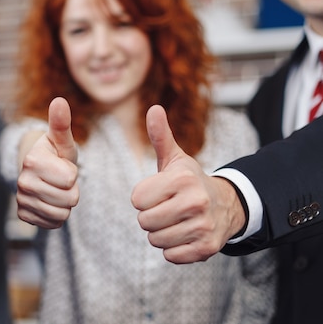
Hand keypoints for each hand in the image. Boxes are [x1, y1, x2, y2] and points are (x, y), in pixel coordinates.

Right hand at [16, 97, 78, 227]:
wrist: (41, 172)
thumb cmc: (56, 153)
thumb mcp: (62, 140)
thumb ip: (61, 123)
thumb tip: (59, 101)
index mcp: (32, 160)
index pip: (70, 179)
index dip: (73, 173)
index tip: (63, 165)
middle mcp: (23, 182)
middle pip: (69, 199)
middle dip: (72, 190)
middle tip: (61, 180)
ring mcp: (21, 200)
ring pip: (62, 213)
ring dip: (65, 203)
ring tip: (57, 190)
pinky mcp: (24, 216)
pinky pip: (53, 223)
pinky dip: (57, 215)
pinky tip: (50, 202)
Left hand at [130, 105, 244, 263]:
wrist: (227, 204)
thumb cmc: (189, 181)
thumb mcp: (174, 158)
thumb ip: (160, 136)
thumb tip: (154, 108)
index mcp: (182, 179)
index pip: (137, 199)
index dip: (143, 197)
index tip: (157, 192)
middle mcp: (195, 202)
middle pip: (144, 221)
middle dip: (150, 216)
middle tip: (166, 208)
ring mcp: (202, 227)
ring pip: (155, 239)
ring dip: (160, 232)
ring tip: (175, 220)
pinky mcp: (206, 248)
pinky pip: (170, 255)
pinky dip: (173, 248)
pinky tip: (184, 233)